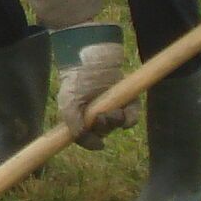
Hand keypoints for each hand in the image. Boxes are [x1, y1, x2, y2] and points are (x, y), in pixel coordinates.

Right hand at [53, 24, 130, 141]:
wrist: (92, 57)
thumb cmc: (76, 80)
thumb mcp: (68, 103)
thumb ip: (74, 126)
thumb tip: (92, 143)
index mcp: (80, 117)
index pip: (87, 138)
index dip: (91, 142)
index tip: (96, 142)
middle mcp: (97, 114)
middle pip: (104, 132)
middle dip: (104, 128)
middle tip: (102, 117)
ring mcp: (113, 107)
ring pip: (118, 125)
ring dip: (117, 122)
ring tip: (113, 111)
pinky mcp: (127, 100)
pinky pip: (132, 116)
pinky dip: (130, 116)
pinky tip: (124, 110)